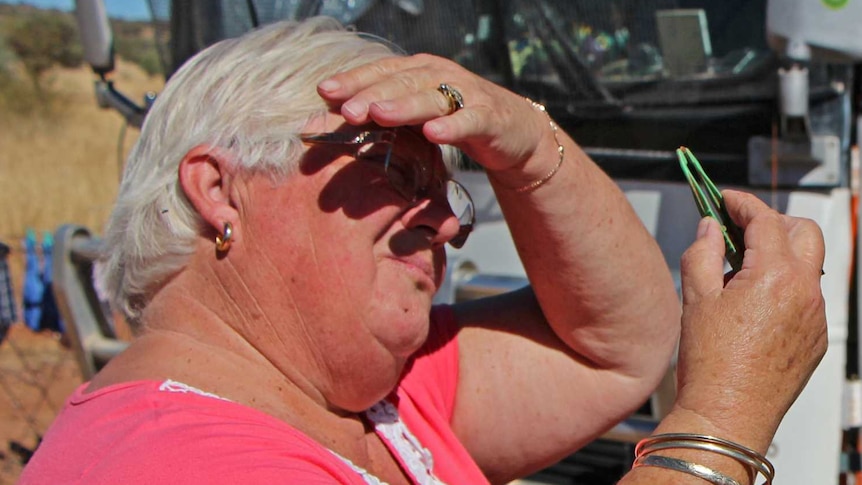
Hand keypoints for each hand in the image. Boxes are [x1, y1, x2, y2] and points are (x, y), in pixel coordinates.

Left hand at [316, 54, 550, 172]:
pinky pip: (468, 120)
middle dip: (372, 95)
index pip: (381, 72)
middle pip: (401, 83)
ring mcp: (466, 94)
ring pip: (431, 98)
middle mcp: (440, 76)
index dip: (354, 80)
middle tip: (347, 111)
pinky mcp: (489, 117)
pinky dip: (451, 126)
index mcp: (418, 72)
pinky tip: (433, 133)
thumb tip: (339, 117)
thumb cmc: (456, 119)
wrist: (512, 129)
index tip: (325, 92)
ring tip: (379, 115)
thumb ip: (387, 111)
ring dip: (403, 106)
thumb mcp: (418, 112)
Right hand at [674, 190, 826, 447]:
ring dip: (781, 253)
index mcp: (775, 277)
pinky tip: (754, 302)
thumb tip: (709, 228)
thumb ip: (702, 252)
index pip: (765, 221)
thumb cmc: (710, 362)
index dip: (742, 204)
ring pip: (809, 264)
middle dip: (773, 222)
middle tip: (740, 227)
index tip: (724, 199)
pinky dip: (786, 285)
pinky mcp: (815, 338)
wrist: (728, 414)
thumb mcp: (695, 298)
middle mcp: (805, 292)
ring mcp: (815, 317)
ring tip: (742, 267)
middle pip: (804, 232)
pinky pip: (807, 296)